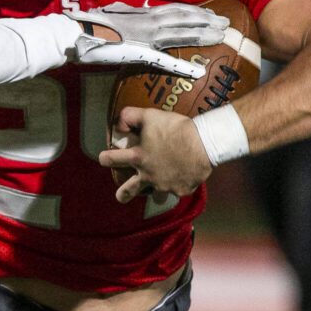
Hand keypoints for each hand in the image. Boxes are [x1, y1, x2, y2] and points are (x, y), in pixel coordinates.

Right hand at [68, 2, 228, 77]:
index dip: (196, 12)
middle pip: (185, 18)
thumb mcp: (113, 13)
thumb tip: (128, 10)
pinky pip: (166, 60)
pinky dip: (183, 66)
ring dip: (203, 34)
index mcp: (144, 12)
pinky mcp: (140, 52)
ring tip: (221, 36)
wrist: (78, 33)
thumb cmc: (92, 23)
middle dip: (207, 20)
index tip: (211, 13)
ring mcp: (147, 36)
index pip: (177, 9)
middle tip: (227, 23)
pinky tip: (197, 71)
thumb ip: (125, 13)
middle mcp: (150, 21)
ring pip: (182, 33)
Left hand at [98, 107, 212, 202]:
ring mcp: (164, 186)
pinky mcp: (181, 191)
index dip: (105, 158)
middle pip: (127, 192)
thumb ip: (129, 117)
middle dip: (122, 194)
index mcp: (137, 158)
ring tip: (159, 183)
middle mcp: (148, 176)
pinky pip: (176, 190)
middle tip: (122, 195)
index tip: (104, 158)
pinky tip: (183, 174)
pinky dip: (178, 183)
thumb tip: (117, 124)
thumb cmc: (176, 128)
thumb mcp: (150, 115)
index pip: (111, 160)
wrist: (206, 142)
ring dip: (154, 189)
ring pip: (155, 194)